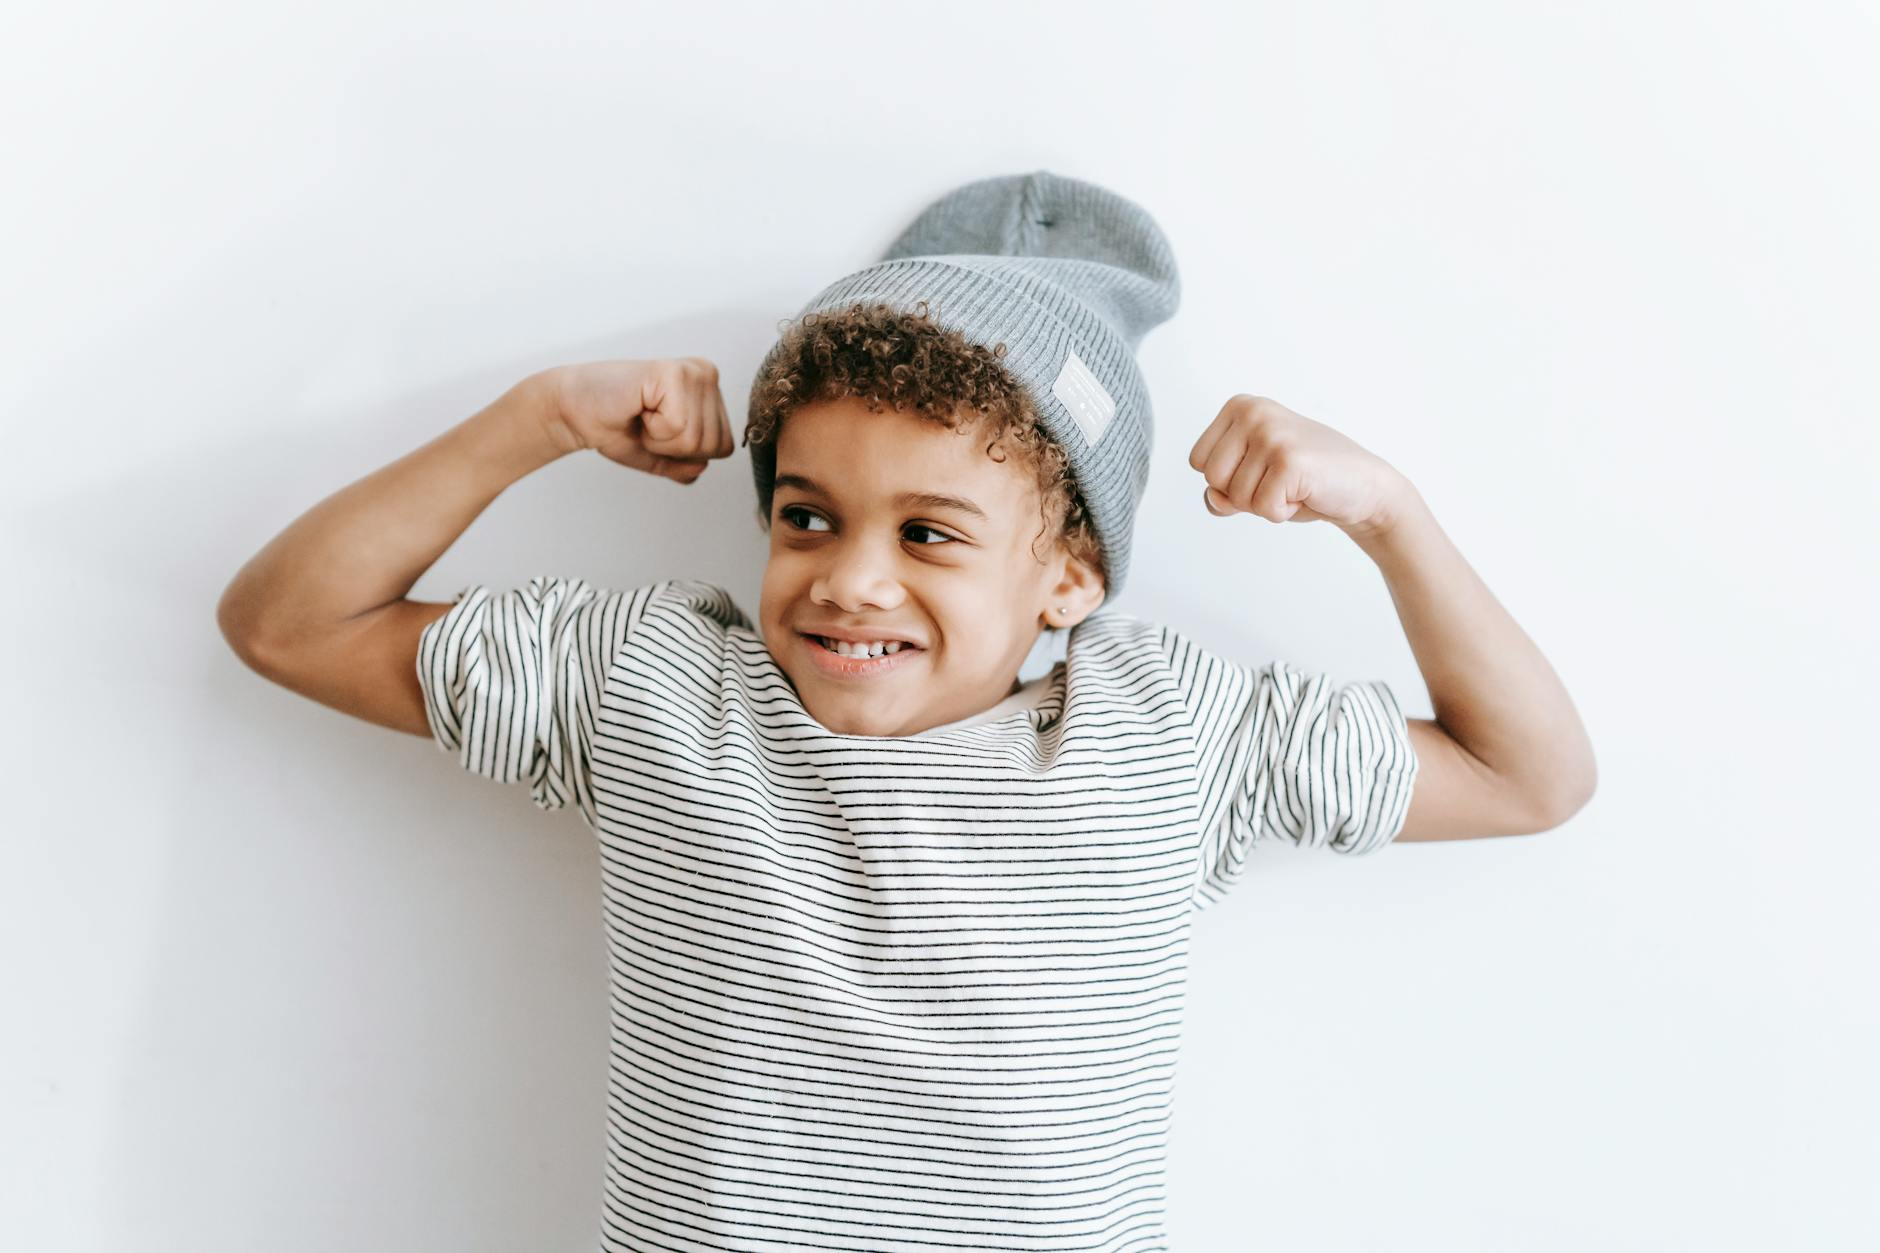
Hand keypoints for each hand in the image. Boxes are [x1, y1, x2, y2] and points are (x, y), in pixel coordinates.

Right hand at [542, 358, 733, 483]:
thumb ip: (688, 466)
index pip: (725, 447)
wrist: (575, 412)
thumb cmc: (616, 426)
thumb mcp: (661, 456)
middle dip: (674, 448)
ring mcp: (692, 370)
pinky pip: (679, 427)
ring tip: (641, 416)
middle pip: (714, 445)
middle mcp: (706, 374)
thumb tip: (703, 466)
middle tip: (646, 424)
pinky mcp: (673, 372)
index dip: (686, 454)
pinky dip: (653, 430)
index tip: (657, 432)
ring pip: (697, 438)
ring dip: (661, 439)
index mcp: (710, 391)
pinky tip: (638, 409)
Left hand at [1187, 394, 1407, 535]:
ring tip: (1294, 485)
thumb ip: (1222, 492)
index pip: (1198, 461)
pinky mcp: (1290, 459)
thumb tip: (1213, 498)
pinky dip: (1283, 512)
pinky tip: (1305, 492)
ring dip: (1266, 504)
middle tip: (1279, 480)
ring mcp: (1272, 433)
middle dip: (1244, 493)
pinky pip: (1264, 508)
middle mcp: (1253, 412)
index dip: (1227, 480)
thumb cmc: (1303, 482)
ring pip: (1236, 497)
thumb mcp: (1252, 482)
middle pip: (1212, 478)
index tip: (1262, 469)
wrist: (1363, 487)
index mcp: (1239, 407)